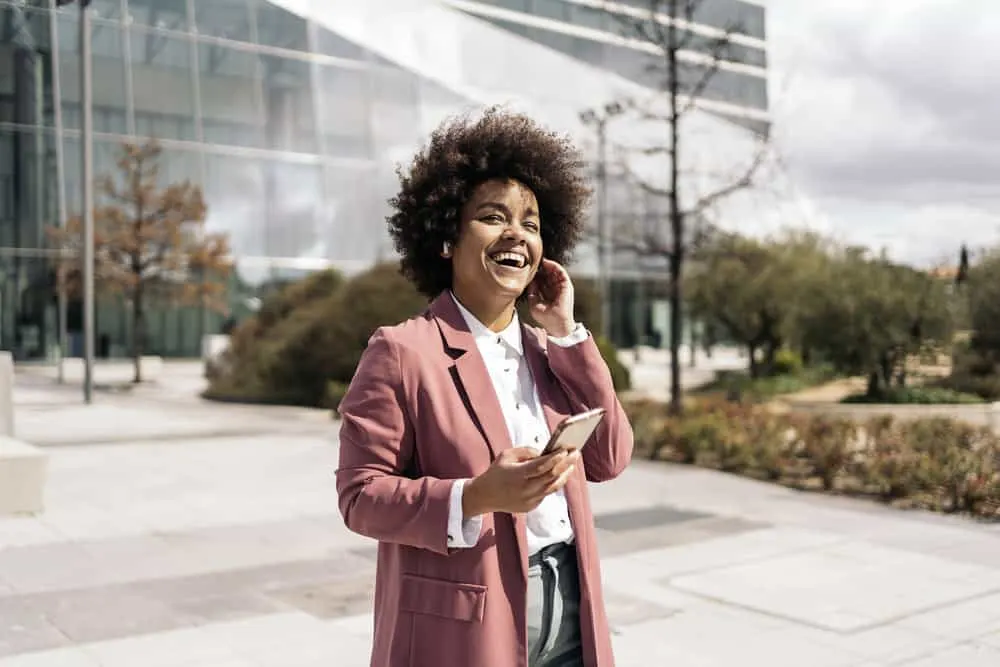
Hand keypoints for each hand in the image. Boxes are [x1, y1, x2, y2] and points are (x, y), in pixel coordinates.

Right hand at [463, 447, 578, 516]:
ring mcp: (529, 500)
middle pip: (552, 476)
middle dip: (566, 464)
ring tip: (572, 464)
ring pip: (553, 487)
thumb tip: (544, 452)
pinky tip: (560, 474)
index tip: (567, 449)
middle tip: (576, 453)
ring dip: (565, 475)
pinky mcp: (531, 506)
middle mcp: (526, 489)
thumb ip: (526, 452)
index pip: (542, 466)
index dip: (556, 458)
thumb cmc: (496, 472)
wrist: (485, 496)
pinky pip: (547, 493)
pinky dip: (554, 483)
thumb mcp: (506, 455)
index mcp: (518, 475)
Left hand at [527, 259, 575, 337]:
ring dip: (548, 265)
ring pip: (555, 272)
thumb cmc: (546, 318)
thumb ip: (532, 292)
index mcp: (549, 295)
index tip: (529, 270)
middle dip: (542, 269)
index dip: (536, 275)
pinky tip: (547, 263)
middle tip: (534, 263)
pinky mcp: (567, 286)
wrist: (557, 325)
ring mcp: (562, 288)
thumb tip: (530, 281)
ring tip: (540, 261)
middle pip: (549, 275)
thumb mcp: (534, 303)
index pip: (543, 282)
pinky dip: (555, 266)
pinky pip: (561, 272)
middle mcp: (556, 290)